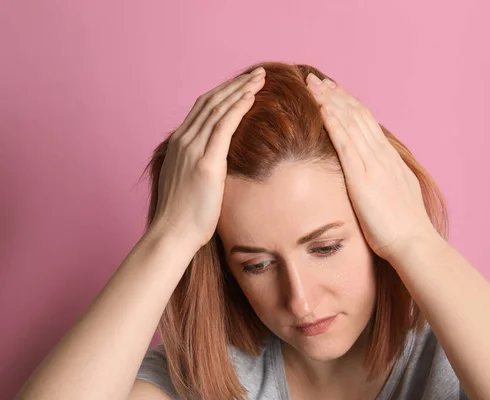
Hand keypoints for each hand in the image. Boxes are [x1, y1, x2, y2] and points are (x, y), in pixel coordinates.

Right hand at [152, 67, 265, 248]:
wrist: (172, 234)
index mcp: (179, 144)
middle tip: (257, 73)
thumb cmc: (183, 215)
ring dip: (240, 89)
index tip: (243, 83)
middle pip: (211, 102)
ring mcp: (192, 150)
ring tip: (260, 77)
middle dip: (235, 84)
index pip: (203, 108)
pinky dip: (237, 107)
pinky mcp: (205, 163)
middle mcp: (183, 141)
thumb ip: (199, 165)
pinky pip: (223, 126)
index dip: (224, 93)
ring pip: (218, 109)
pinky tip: (251, 96)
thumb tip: (217, 162)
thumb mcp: (189, 182)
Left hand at [305, 73, 440, 260]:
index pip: (366, 122)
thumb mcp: (396, 193)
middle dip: (335, 94)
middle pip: (357, 115)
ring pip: (350, 122)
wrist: (414, 242)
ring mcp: (373, 164)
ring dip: (331, 101)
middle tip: (316, 78)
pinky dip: (334, 123)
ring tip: (314, 85)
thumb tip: (376, 174)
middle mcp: (381, 155)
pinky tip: (322, 108)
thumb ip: (385, 178)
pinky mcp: (363, 178)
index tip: (333, 90)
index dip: (348, 103)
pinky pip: (346, 144)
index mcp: (388, 158)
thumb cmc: (404, 225)